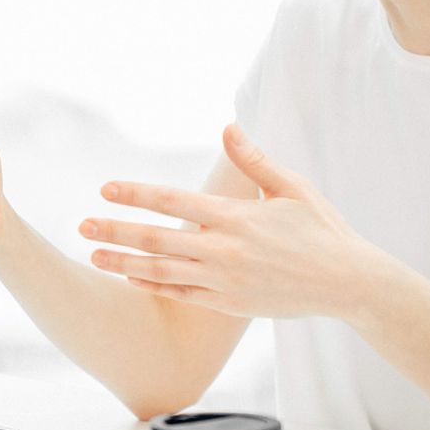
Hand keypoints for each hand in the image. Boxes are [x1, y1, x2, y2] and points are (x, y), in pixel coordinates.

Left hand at [81, 124, 389, 320]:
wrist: (348, 283)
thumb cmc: (322, 229)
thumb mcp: (292, 188)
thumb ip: (254, 160)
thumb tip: (228, 126)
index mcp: (237, 217)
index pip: (174, 202)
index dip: (136, 194)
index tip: (106, 189)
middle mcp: (225, 250)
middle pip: (157, 239)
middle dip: (116, 230)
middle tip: (81, 224)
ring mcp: (225, 281)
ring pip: (162, 271)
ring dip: (123, 261)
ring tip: (92, 253)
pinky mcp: (229, 304)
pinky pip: (181, 294)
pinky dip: (152, 285)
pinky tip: (128, 275)